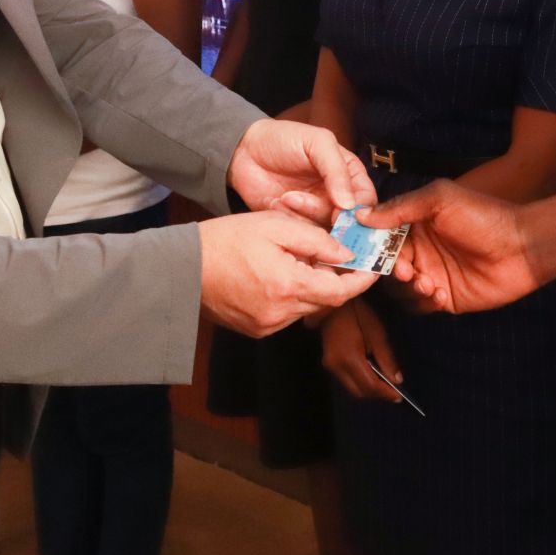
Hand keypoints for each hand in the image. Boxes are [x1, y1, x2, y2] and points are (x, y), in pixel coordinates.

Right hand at [197, 209, 376, 336]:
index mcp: (289, 286)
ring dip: (312, 287)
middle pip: (325, 300)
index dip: (361, 279)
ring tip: (299, 260)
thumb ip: (315, 239)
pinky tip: (278, 275)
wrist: (181, 268)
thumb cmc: (225, 240)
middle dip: (335, 279)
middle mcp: (281, 314)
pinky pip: (287, 314)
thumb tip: (346, 253)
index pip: (341, 291)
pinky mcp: (255, 330)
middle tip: (337, 255)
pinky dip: (292, 296)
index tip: (374, 267)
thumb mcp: (274, 225)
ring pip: (306, 307)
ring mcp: (267, 326)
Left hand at [228, 118, 374, 224]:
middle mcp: (335, 196)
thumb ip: (336, 169)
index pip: (365, 201)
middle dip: (330, 216)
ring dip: (305, 214)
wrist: (244, 150)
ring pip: (324, 229)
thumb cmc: (283, 139)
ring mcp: (315, 211)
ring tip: (287, 196)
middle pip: (347, 221)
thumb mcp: (317, 142)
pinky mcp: (294, 222)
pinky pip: (301, 232)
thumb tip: (350, 203)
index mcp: (348, 175)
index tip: (344, 212)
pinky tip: (278, 202)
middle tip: (311, 205)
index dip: (359, 211)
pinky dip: (290, 219)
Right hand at [320, 299, 405, 401]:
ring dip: (369, 390)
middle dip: (377, 395)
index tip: (399, 397)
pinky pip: (347, 381)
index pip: (369, 386)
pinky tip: (372, 375)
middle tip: (394, 393)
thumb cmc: (357, 312)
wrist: (331, 304)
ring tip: (385, 385)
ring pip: (352, 389)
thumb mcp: (376, 332)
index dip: (385, 393)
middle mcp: (336, 367)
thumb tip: (397, 380)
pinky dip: (360, 382)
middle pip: (359, 392)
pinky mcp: (328, 363)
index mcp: (349, 358)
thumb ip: (386, 358)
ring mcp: (330, 366)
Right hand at [360, 180, 542, 313]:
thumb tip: (361, 215)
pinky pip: (422, 306)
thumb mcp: (440, 201)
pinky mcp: (446, 297)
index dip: (371, 244)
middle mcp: (421, 249)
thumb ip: (401, 207)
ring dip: (409, 289)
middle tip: (407, 271)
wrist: (521, 248)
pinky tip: (442, 293)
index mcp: (416, 224)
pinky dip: (426, 302)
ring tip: (429, 283)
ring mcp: (433, 274)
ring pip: (401, 290)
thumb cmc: (482, 217)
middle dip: (392, 271)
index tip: (364, 251)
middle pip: (388, 266)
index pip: (381, 236)